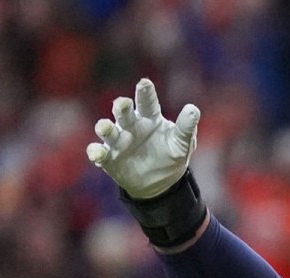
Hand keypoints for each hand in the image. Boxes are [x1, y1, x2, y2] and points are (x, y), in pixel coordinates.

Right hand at [87, 79, 199, 199]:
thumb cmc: (172, 154)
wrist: (161, 182)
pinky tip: (97, 154)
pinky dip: (96, 152)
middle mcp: (131, 125)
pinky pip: (99, 153)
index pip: (147, 102)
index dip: (145, 92)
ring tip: (104, 127)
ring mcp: (118, 141)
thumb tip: (193, 109)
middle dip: (121, 107)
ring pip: (107, 131)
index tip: (144, 83)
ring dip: (105, 128)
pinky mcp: (109, 158)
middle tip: (123, 103)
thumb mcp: (183, 142)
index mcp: (149, 117)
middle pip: (123, 113)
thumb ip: (186, 127)